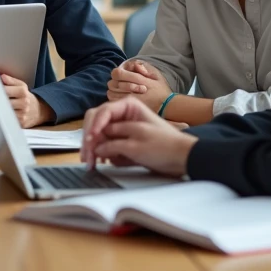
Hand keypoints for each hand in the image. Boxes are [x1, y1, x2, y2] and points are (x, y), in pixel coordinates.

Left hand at [0, 74, 53, 127]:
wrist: (38, 112)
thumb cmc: (25, 97)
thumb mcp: (21, 85)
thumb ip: (10, 81)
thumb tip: (1, 76)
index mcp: (22, 91)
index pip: (2, 90)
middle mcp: (22, 103)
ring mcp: (20, 115)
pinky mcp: (17, 125)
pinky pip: (1, 121)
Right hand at [80, 97, 195, 176]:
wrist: (182, 158)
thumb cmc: (164, 146)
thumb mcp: (137, 145)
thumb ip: (113, 145)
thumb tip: (96, 147)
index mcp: (127, 107)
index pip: (102, 113)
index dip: (93, 127)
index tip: (90, 141)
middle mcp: (122, 115)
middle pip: (96, 123)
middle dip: (90, 139)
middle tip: (87, 157)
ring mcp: (121, 128)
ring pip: (99, 135)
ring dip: (93, 148)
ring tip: (92, 164)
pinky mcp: (122, 141)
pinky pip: (106, 144)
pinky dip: (101, 152)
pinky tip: (101, 162)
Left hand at [107, 59, 170, 108]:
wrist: (166, 105)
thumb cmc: (160, 89)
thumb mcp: (155, 75)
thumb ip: (142, 68)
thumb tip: (134, 65)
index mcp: (138, 79)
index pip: (117, 73)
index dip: (117, 73)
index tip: (121, 75)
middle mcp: (132, 90)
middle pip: (111, 83)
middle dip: (115, 82)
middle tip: (120, 84)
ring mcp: (129, 100)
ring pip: (110, 92)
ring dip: (114, 91)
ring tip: (121, 91)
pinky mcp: (128, 108)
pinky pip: (114, 101)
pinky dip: (115, 98)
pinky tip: (121, 98)